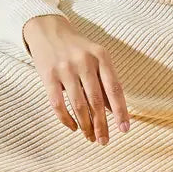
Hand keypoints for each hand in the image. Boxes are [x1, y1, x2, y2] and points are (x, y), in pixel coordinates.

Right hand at [20, 14, 130, 145]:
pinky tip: (73, 127)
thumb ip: (105, 82)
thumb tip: (116, 111)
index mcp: (101, 56)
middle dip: (102, 125)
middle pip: (97, 101)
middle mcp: (84, 61)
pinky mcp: (48, 75)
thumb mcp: (96, 58)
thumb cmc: (77, 48)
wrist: (48, 30)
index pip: (114, 89)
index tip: (124, 130)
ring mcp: (66, 68)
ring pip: (79, 105)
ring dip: (86, 125)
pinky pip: (58, 104)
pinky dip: (66, 119)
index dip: (121, 111)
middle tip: (104, 141)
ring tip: (90, 137)